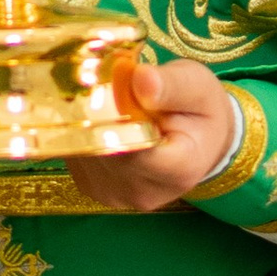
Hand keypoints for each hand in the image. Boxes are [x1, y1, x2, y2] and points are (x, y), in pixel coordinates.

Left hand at [71, 57, 241, 212]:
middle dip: (98, 110)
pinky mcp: (93, 189)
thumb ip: (172, 85)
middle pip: (101, 147)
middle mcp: (144, 192)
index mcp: (178, 170)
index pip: (132, 147)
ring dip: (87, 118)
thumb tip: (141, 79)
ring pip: (82, 149)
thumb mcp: (199, 87)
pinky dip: (83, 130)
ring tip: (109, 99)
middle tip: (108, 80)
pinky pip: (75, 154)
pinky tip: (102, 119)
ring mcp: (115, 196)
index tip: (112, 82)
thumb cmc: (200, 111)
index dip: (115, 112)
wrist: (198, 142)